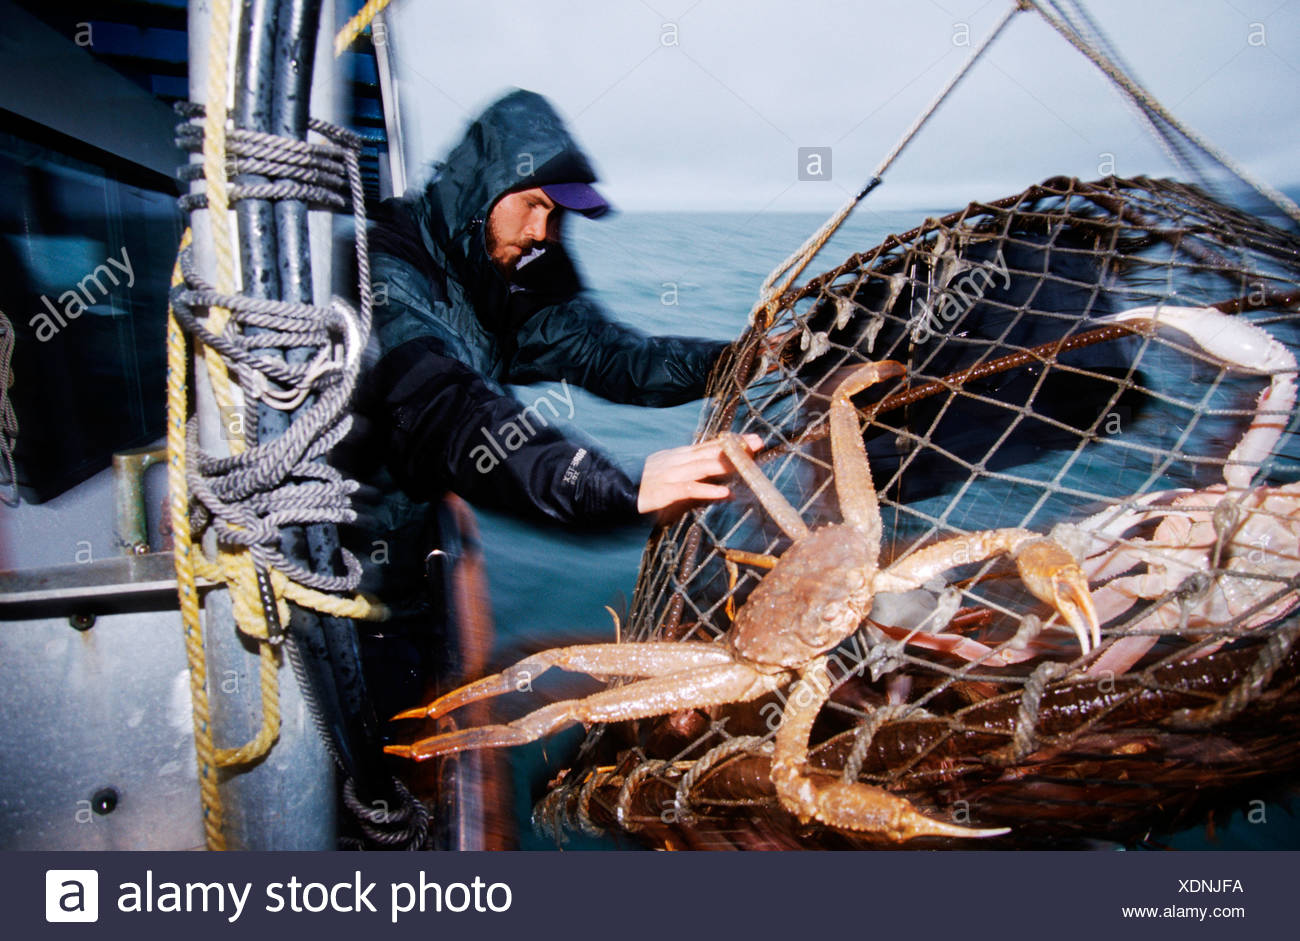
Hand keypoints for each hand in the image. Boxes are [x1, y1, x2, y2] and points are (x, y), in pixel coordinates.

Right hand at [636, 433, 762, 519]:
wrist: (616, 490)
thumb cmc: (647, 485)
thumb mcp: (673, 475)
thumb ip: (696, 477)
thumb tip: (725, 486)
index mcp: (680, 455)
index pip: (711, 445)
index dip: (732, 442)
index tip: (752, 439)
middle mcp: (678, 460)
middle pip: (711, 451)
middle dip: (735, 447)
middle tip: (758, 442)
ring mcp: (671, 473)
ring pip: (703, 466)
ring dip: (726, 464)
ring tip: (746, 463)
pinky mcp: (666, 490)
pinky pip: (690, 489)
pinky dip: (708, 489)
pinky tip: (724, 492)